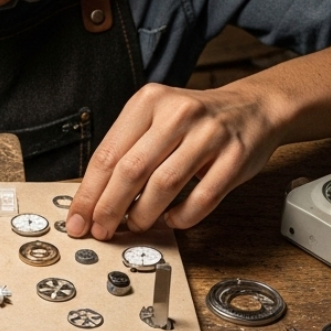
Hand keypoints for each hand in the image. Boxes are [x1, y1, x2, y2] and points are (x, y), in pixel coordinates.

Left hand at [65, 81, 283, 237]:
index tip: (78, 219)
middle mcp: (178, 113)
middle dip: (110, 208)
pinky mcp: (234, 157)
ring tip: (136, 225)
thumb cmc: (195, 122)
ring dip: (144, 215)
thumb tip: (94, 199)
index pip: (108, 154)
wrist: (252, 108)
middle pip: (131, 170)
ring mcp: (209, 134)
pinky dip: (182, 216)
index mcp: (149, 101)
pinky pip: (201, 198)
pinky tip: (172, 219)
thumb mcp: (156, 119)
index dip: (89, 193)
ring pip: (164, 186)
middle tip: (101, 229)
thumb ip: (128, 151)